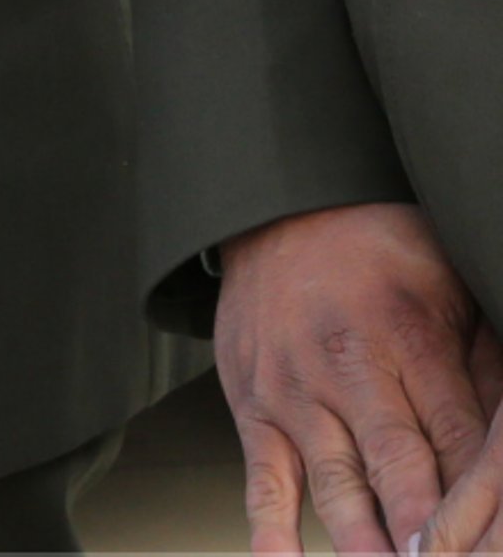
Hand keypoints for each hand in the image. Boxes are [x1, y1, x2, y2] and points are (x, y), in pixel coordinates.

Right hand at [217, 203, 502, 553]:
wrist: (277, 209)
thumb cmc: (377, 252)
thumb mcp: (448, 288)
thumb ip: (486, 363)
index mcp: (409, 334)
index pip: (460, 437)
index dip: (484, 500)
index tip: (493, 542)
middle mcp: (349, 366)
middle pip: (401, 467)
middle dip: (428, 529)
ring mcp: (296, 392)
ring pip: (337, 485)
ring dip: (365, 545)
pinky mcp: (254, 409)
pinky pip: (262, 484)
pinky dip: (273, 536)